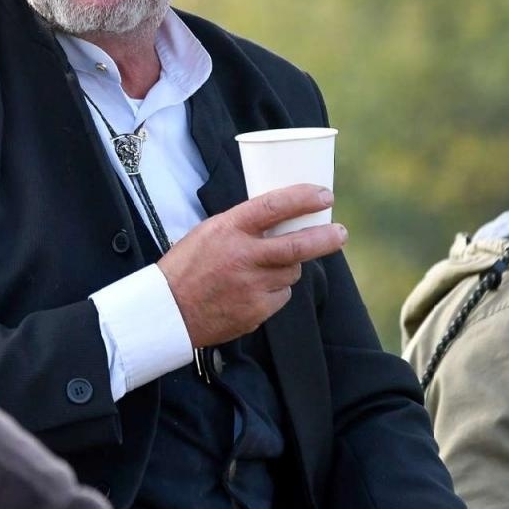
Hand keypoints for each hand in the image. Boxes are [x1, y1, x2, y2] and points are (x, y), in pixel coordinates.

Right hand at [157, 184, 345, 348]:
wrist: (167, 311)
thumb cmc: (187, 266)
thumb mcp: (209, 232)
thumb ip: (242, 225)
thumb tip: (279, 218)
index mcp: (229, 229)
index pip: (274, 206)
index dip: (304, 199)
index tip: (324, 196)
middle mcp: (243, 257)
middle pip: (298, 245)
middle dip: (326, 238)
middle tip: (340, 233)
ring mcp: (251, 287)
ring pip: (291, 272)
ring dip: (289, 267)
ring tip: (267, 267)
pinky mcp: (256, 312)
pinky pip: (280, 296)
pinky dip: (275, 291)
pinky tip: (253, 291)